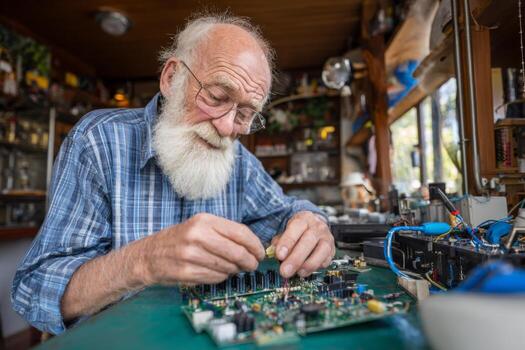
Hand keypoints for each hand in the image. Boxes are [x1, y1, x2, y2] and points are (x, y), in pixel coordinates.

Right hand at [141, 213, 264, 284]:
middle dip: (249, 261)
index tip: (260, 253)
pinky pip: (215, 278)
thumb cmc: (180, 240)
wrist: (149, 255)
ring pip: (227, 267)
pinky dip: (221, 277)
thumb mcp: (200, 226)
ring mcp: (190, 255)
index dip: (255, 245)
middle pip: (237, 252)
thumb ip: (225, 233)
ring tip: (233, 268)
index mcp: (204, 220)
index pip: (240, 232)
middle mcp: (197, 236)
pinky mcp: (186, 272)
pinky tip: (217, 273)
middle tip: (252, 265)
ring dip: (234, 270)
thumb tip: (253, 247)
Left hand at [272, 211, 334, 277]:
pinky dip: (316, 268)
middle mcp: (317, 227)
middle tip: (285, 271)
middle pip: (308, 241)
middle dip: (295, 258)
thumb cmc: (298, 231)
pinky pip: (326, 260)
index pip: (295, 228)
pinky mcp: (332, 250)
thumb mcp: (287, 230)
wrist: (316, 227)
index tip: (279, 255)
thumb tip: (274, 252)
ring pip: (321, 251)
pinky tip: (306, 270)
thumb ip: (280, 240)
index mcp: (304, 218)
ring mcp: (327, 238)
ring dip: (308, 265)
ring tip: (297, 273)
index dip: (287, 242)